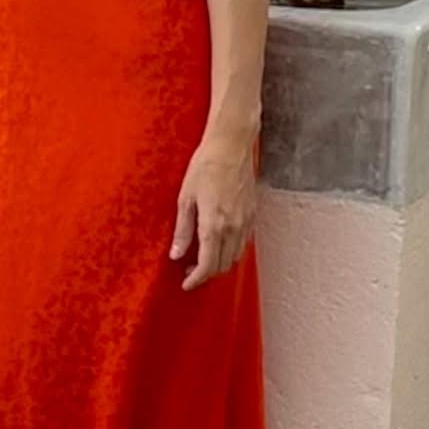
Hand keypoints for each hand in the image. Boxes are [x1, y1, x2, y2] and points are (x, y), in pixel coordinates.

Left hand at [170, 132, 258, 291]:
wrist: (231, 145)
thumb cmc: (205, 166)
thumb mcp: (185, 197)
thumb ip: (182, 230)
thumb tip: (176, 254)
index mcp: (214, 224)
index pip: (207, 265)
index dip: (196, 280)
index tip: (186, 283)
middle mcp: (233, 227)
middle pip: (223, 265)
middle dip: (206, 273)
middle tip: (190, 270)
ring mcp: (246, 221)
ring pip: (236, 257)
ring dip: (220, 263)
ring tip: (204, 257)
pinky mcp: (253, 213)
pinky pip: (244, 243)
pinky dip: (232, 250)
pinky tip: (220, 242)